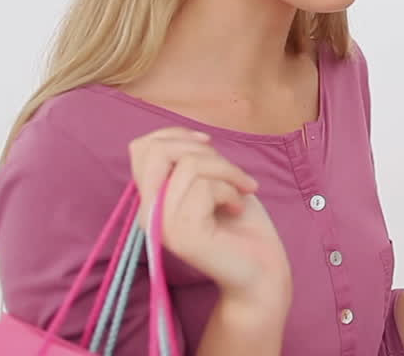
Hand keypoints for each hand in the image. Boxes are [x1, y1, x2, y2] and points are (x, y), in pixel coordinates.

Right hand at [128, 128, 290, 310]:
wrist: (261, 269)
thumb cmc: (241, 223)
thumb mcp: (212, 180)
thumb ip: (189, 161)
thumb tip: (180, 137)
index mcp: (151, 200)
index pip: (142, 148)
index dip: (177, 134)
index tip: (209, 143)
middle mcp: (147, 214)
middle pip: (159, 151)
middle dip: (205, 151)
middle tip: (231, 173)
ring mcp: (162, 226)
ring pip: (191, 165)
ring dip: (228, 172)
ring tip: (239, 192)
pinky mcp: (183, 234)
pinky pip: (206, 187)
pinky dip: (231, 191)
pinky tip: (236, 209)